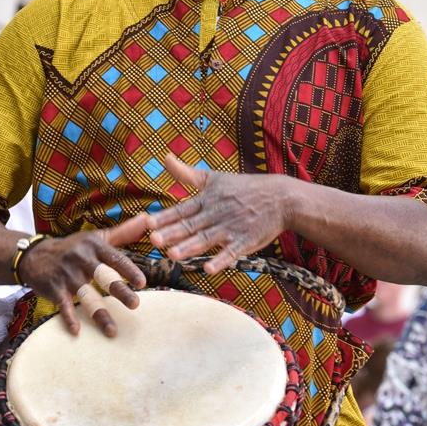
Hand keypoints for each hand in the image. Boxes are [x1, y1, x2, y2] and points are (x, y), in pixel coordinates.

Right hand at [19, 214, 147, 335]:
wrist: (35, 255)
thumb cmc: (74, 247)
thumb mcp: (97, 237)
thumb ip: (124, 232)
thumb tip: (148, 219)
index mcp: (94, 246)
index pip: (115, 258)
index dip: (129, 270)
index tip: (142, 283)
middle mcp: (81, 259)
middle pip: (103, 276)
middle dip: (119, 291)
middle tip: (135, 304)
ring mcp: (67, 275)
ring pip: (86, 295)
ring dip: (99, 314)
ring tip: (112, 331)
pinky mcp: (54, 288)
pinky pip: (63, 305)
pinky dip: (69, 318)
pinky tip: (77, 331)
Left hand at [146, 154, 291, 274]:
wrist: (279, 197)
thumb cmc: (243, 187)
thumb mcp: (214, 177)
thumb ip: (186, 173)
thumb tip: (164, 157)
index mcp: (207, 200)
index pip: (182, 209)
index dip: (165, 216)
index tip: (147, 222)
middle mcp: (216, 214)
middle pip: (191, 225)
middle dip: (172, 233)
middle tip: (154, 240)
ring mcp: (231, 228)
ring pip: (207, 239)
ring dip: (190, 247)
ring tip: (173, 255)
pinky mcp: (245, 241)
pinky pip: (231, 252)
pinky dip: (221, 260)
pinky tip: (208, 268)